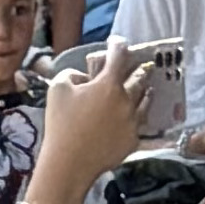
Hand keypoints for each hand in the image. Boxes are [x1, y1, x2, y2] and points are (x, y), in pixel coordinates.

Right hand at [39, 55, 147, 203]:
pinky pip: (142, 122)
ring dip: (145, 90)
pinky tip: (141, 113)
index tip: (116, 41)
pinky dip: (142, 114)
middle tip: (140, 64)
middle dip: (139, 68)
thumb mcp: (57, 89)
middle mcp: (126, 99)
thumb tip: (84, 77)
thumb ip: (72, 74)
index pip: (119, 56)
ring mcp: (133, 121)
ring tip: (147, 87)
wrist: (70, 162)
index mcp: (108, 84)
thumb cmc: (61, 123)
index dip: (118, 44)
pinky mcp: (133, 139)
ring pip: (146, 100)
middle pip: (139, 78)